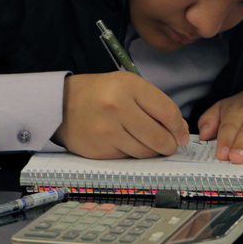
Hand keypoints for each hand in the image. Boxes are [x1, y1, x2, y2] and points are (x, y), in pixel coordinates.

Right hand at [53, 71, 189, 158]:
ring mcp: (107, 130)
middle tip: (170, 145)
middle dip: (170, 144)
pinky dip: (133, 154)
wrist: (60, 105)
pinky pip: (128, 158)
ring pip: (145, 152)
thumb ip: (154, 103)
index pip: (168, 112)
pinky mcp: (99, 150)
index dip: (180, 127)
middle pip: (159, 136)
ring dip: (153, 152)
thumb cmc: (99, 93)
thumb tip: (180, 130)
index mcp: (128, 86)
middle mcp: (117, 107)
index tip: (182, 134)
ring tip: (150, 144)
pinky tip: (128, 144)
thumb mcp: (127, 85)